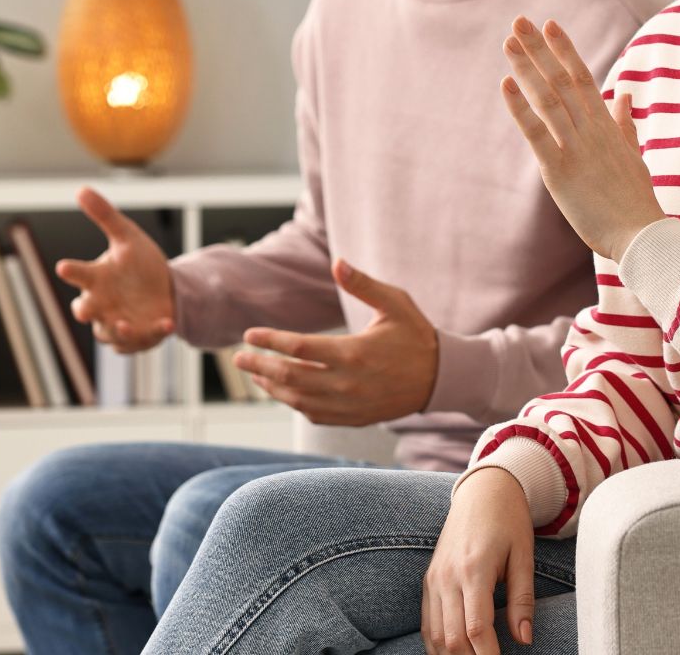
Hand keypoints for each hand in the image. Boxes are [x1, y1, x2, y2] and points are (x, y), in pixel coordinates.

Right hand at [56, 187, 174, 353]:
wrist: (167, 289)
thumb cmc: (139, 264)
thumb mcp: (127, 236)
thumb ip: (105, 216)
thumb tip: (81, 189)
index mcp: (96, 278)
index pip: (79, 274)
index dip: (71, 271)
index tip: (63, 266)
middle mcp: (102, 303)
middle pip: (85, 310)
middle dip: (85, 310)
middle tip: (85, 308)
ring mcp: (118, 323)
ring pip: (108, 333)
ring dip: (116, 329)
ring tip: (125, 323)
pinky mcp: (138, 337)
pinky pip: (140, 341)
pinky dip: (153, 334)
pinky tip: (168, 323)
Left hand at [234, 258, 439, 424]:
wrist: (441, 377)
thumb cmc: (416, 335)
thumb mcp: (394, 303)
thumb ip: (363, 284)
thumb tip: (337, 263)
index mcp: (355, 353)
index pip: (299, 347)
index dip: (270, 341)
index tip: (249, 334)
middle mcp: (348, 383)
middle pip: (290, 376)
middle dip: (259, 366)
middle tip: (238, 358)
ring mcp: (350, 404)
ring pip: (298, 399)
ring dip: (272, 387)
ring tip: (255, 375)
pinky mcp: (354, 417)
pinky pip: (314, 414)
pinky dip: (293, 403)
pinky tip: (282, 391)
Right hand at [424, 467, 535, 652]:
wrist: (483, 490)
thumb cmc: (509, 521)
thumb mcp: (524, 556)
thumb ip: (522, 599)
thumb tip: (525, 639)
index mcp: (474, 569)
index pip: (476, 627)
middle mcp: (447, 576)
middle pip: (451, 638)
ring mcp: (433, 579)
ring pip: (434, 635)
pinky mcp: (428, 581)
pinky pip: (426, 623)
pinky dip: (437, 644)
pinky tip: (454, 653)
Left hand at [500, 16, 666, 261]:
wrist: (642, 236)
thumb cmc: (636, 202)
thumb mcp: (634, 156)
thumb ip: (625, 124)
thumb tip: (624, 95)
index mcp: (607, 127)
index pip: (584, 78)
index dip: (565, 50)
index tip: (550, 25)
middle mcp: (592, 130)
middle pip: (563, 80)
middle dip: (540, 49)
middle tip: (519, 21)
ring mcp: (577, 147)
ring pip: (549, 98)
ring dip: (527, 68)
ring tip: (509, 42)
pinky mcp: (561, 170)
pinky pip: (538, 132)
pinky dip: (521, 107)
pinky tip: (505, 85)